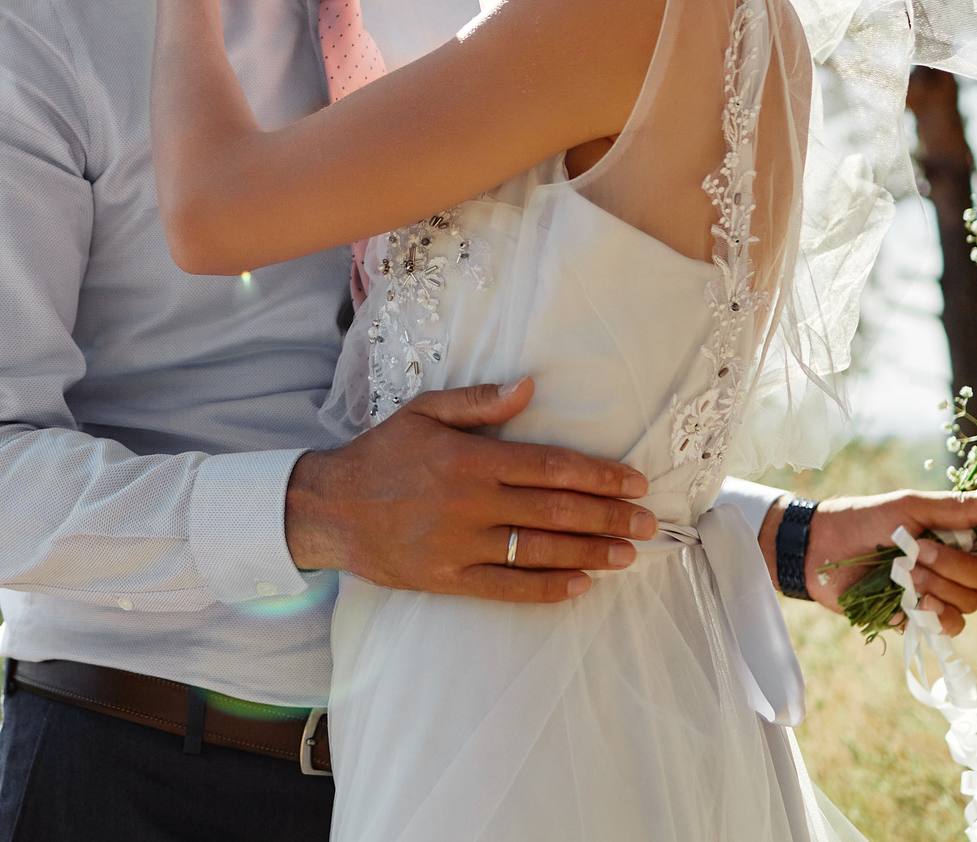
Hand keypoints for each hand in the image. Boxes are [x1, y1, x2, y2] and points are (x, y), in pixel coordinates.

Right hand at [286, 378, 656, 603]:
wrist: (330, 507)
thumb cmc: (381, 454)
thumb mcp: (424, 412)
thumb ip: (478, 402)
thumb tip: (528, 387)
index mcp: (470, 459)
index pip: (549, 466)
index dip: (597, 475)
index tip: (634, 483)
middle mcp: (470, 503)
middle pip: (555, 511)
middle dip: (608, 518)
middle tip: (646, 524)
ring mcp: (460, 545)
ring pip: (539, 551)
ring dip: (589, 554)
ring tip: (626, 555)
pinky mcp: (448, 578)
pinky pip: (507, 587)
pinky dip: (547, 588)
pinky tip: (580, 586)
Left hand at [781, 474, 976, 634]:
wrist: (822, 549)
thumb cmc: (865, 519)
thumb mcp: (911, 506)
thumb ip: (959, 506)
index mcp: (957, 534)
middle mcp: (954, 565)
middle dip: (954, 567)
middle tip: (917, 552)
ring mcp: (938, 592)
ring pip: (969, 604)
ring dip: (939, 588)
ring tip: (904, 574)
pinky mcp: (920, 617)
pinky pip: (949, 627)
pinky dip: (937, 616)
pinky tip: (915, 604)